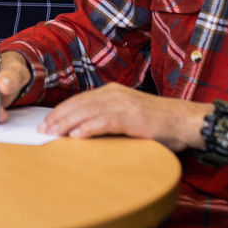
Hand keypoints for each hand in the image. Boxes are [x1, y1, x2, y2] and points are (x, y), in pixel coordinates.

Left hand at [38, 83, 212, 150]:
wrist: (185, 121)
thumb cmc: (157, 122)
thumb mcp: (128, 114)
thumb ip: (108, 116)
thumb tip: (83, 129)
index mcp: (112, 91)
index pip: (79, 100)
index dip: (61, 111)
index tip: (46, 122)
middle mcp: (115, 94)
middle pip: (79, 104)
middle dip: (58, 117)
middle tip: (42, 130)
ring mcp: (124, 104)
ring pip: (88, 112)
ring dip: (68, 123)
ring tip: (53, 133)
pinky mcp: (132, 117)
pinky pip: (105, 122)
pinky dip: (89, 128)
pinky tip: (77, 136)